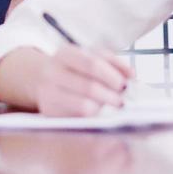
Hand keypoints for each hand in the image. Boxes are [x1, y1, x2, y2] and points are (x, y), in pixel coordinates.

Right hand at [0, 45, 132, 116]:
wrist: (41, 79)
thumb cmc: (74, 68)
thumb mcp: (90, 56)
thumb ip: (113, 61)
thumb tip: (131, 74)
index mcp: (65, 54)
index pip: (92, 64)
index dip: (111, 76)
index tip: (125, 85)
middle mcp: (53, 72)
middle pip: (89, 87)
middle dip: (111, 96)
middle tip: (122, 101)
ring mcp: (48, 94)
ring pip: (83, 106)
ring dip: (103, 108)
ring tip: (112, 107)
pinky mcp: (49, 112)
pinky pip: (77, 119)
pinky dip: (92, 118)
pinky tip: (99, 114)